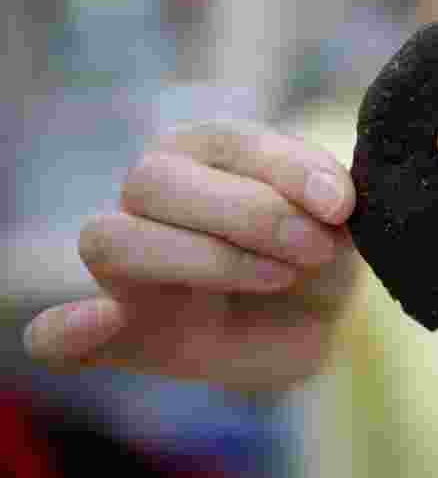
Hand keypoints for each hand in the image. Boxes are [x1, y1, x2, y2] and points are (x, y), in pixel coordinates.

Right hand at [22, 121, 356, 391]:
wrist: (314, 323)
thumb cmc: (319, 254)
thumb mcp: (338, 222)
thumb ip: (328, 199)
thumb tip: (332, 200)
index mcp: (203, 152)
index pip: (224, 140)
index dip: (284, 169)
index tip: (340, 205)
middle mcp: (151, 197)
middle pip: (154, 181)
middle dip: (250, 214)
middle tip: (315, 248)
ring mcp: (127, 265)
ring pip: (115, 241)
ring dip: (205, 260)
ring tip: (279, 277)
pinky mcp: (121, 333)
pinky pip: (56, 336)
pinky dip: (67, 332)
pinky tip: (103, 323)